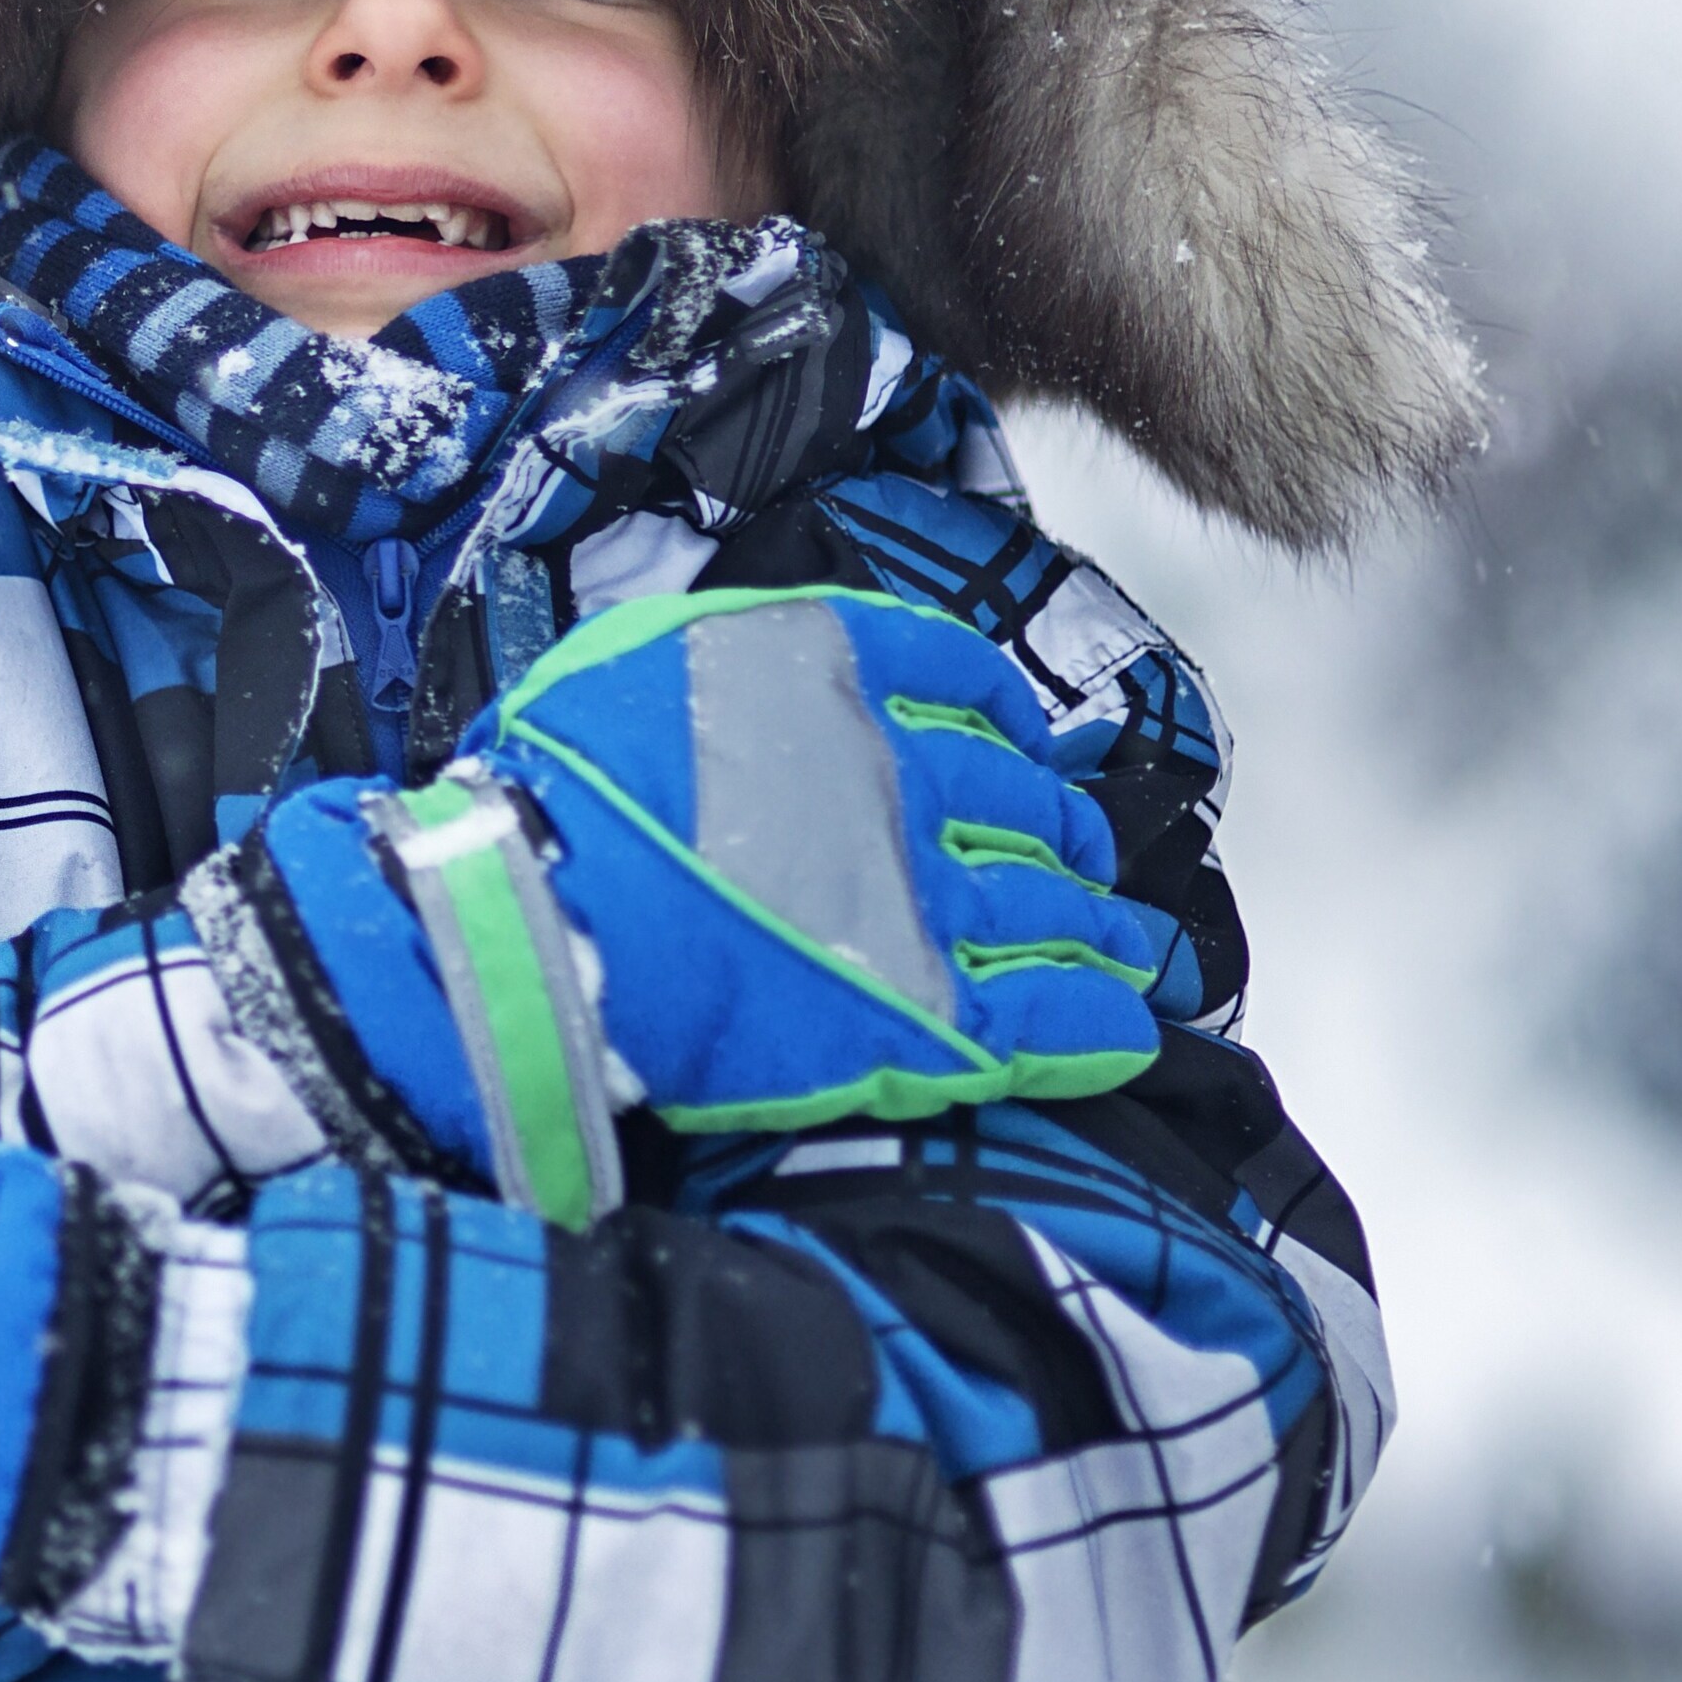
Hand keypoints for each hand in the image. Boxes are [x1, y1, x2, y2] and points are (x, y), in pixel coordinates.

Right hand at [228, 589, 1171, 1225]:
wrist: (546, 919)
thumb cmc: (569, 785)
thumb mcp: (646, 655)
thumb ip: (744, 651)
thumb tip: (790, 660)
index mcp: (848, 684)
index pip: (967, 684)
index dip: (1005, 720)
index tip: (1022, 745)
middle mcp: (913, 781)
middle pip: (1031, 805)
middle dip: (1066, 832)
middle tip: (1082, 857)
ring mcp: (933, 905)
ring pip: (1061, 913)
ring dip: (1106, 932)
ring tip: (1136, 952)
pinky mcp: (931, 1023)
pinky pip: (1050, 1021)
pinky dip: (1098, 1025)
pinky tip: (1127, 1030)